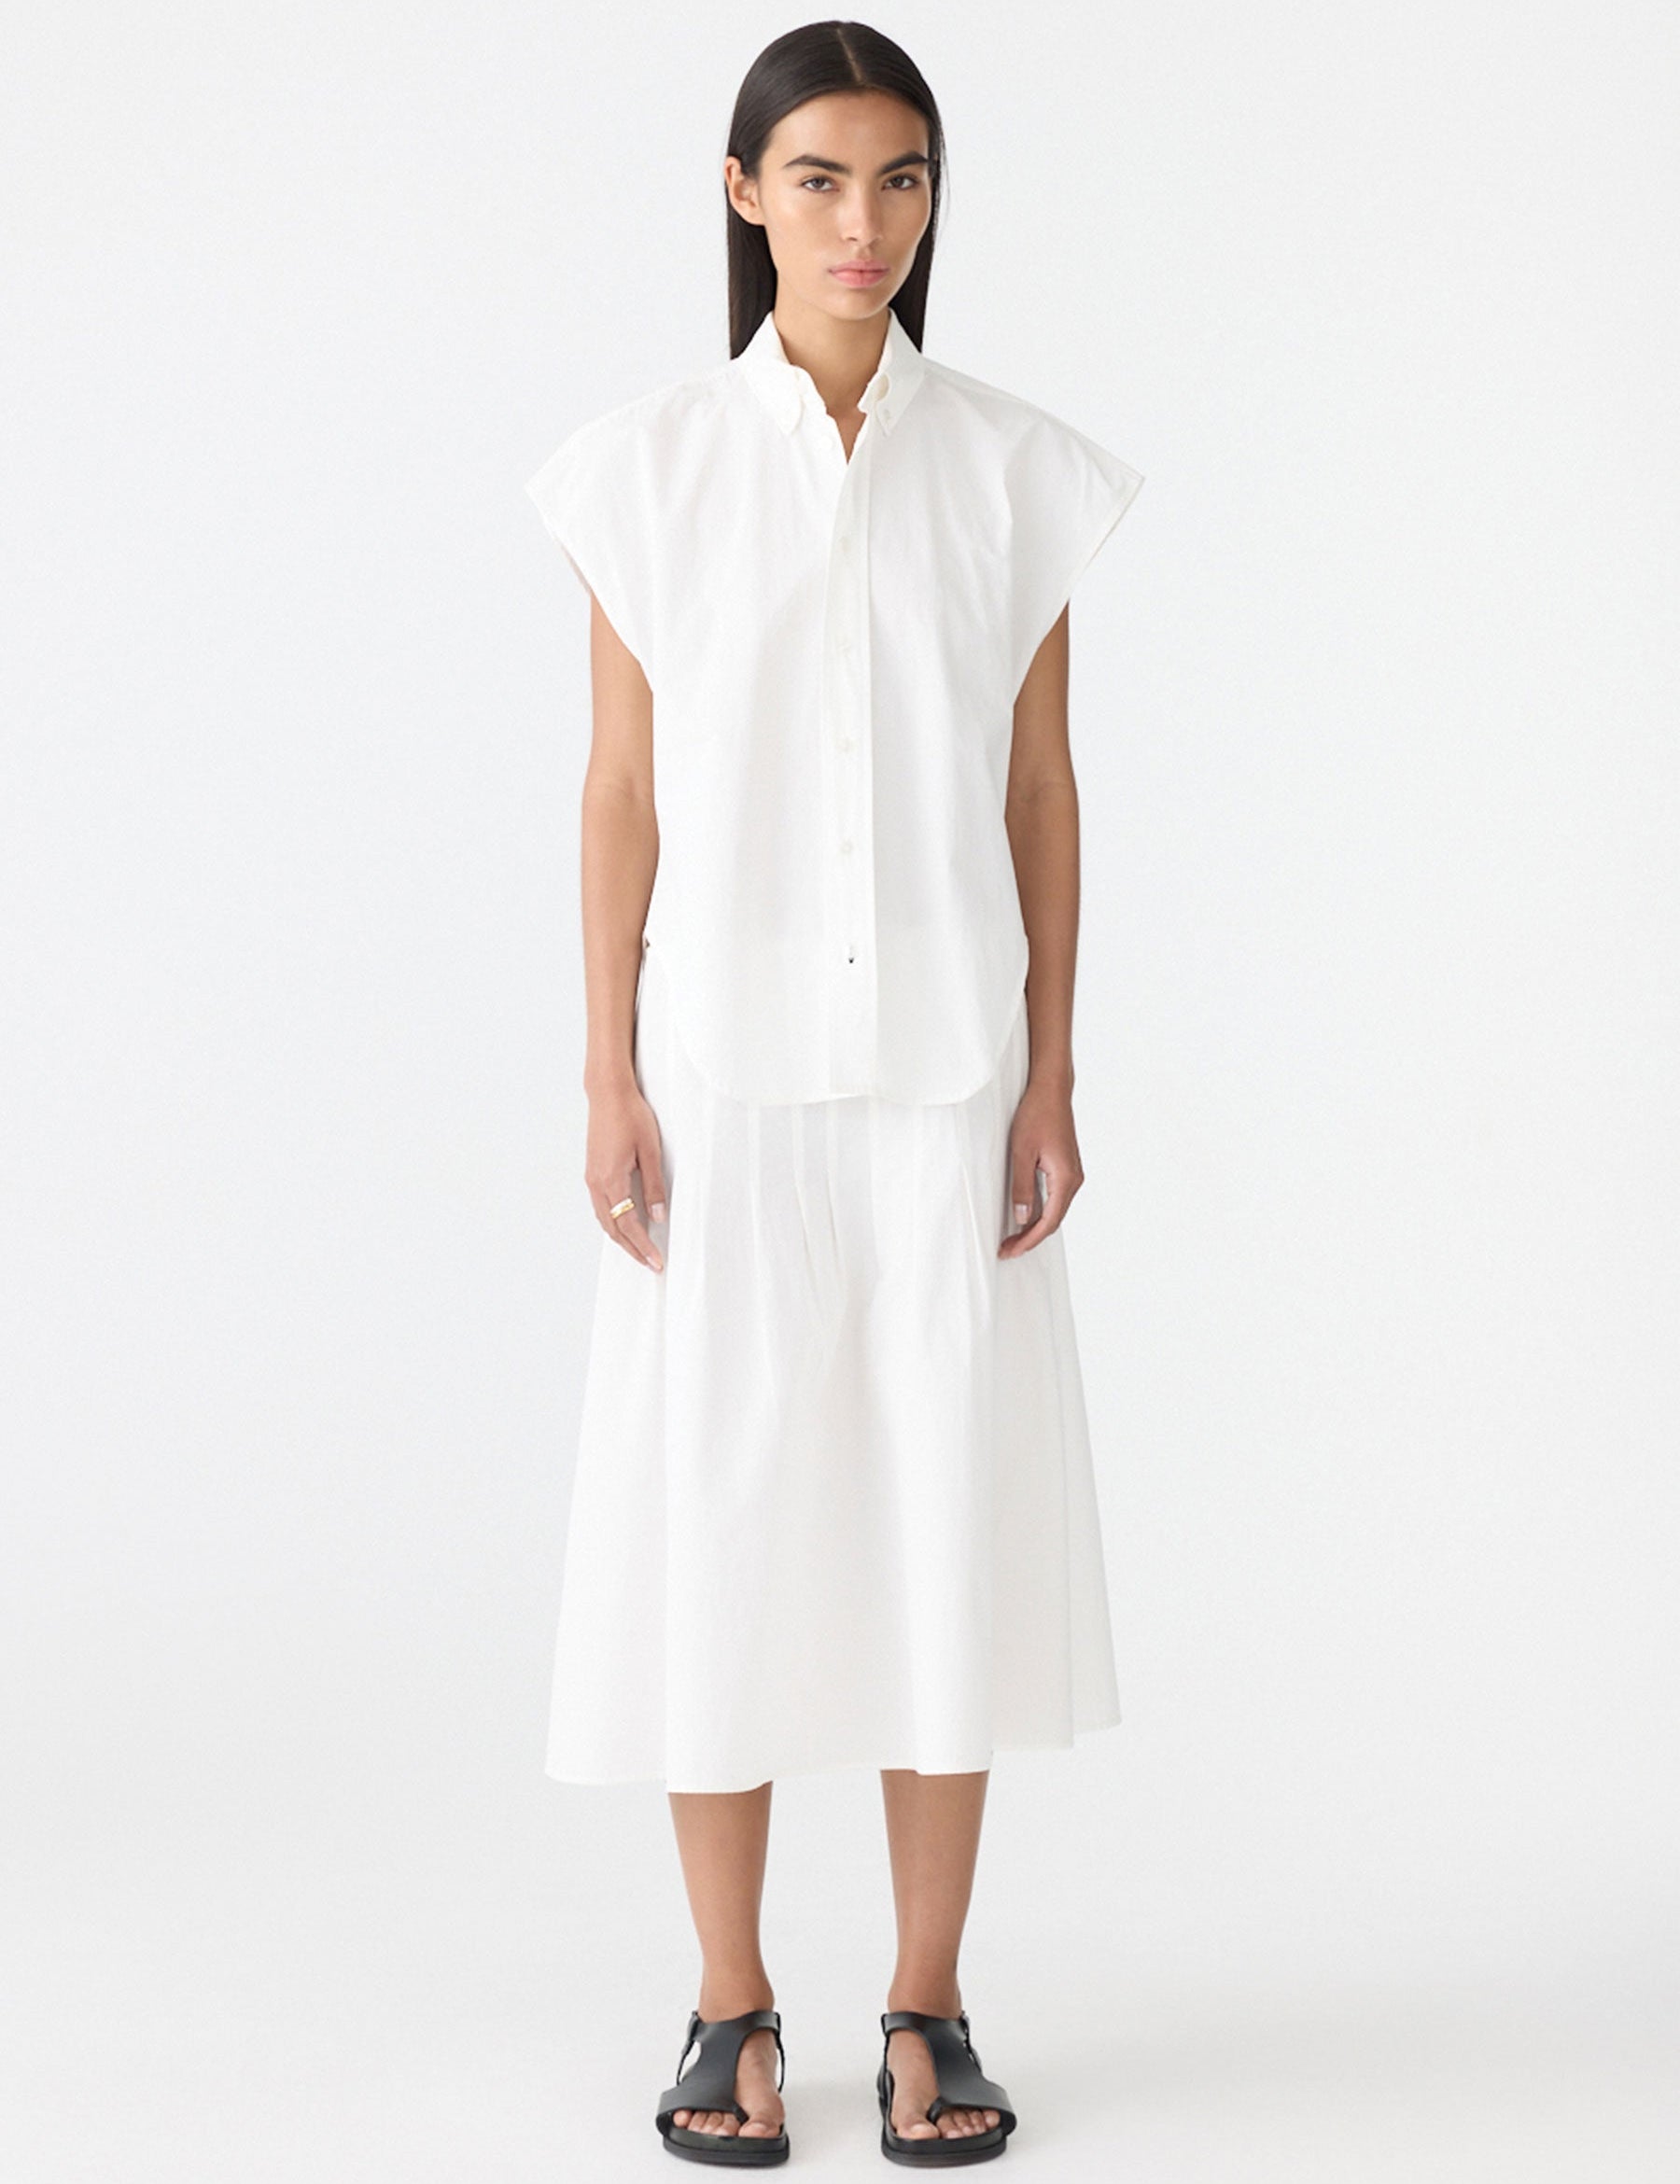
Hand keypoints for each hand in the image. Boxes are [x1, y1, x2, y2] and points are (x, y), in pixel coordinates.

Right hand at [586, 1081, 667, 1271]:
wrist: (608, 1093)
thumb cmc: (631, 1116)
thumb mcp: (650, 1151)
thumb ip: (654, 1186)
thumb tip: (658, 1216)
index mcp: (611, 1180)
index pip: (628, 1225)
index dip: (642, 1247)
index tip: (656, 1261)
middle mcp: (597, 1183)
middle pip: (613, 1228)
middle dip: (632, 1249)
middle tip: (650, 1264)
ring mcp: (592, 1178)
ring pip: (604, 1219)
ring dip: (621, 1238)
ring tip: (639, 1250)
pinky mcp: (592, 1171)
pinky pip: (601, 1207)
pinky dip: (613, 1222)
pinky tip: (624, 1225)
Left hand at [997, 1081, 1082, 1257]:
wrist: (1051, 1090)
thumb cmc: (1036, 1115)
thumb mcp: (1021, 1152)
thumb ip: (1022, 1187)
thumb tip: (1022, 1218)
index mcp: (1065, 1178)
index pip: (1048, 1222)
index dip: (1029, 1240)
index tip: (1010, 1250)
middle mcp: (1074, 1179)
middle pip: (1053, 1220)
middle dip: (1030, 1237)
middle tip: (1007, 1249)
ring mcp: (1072, 1174)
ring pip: (1055, 1210)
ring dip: (1035, 1226)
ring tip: (1013, 1237)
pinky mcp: (1066, 1168)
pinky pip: (1055, 1198)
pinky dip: (1040, 1211)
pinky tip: (1025, 1216)